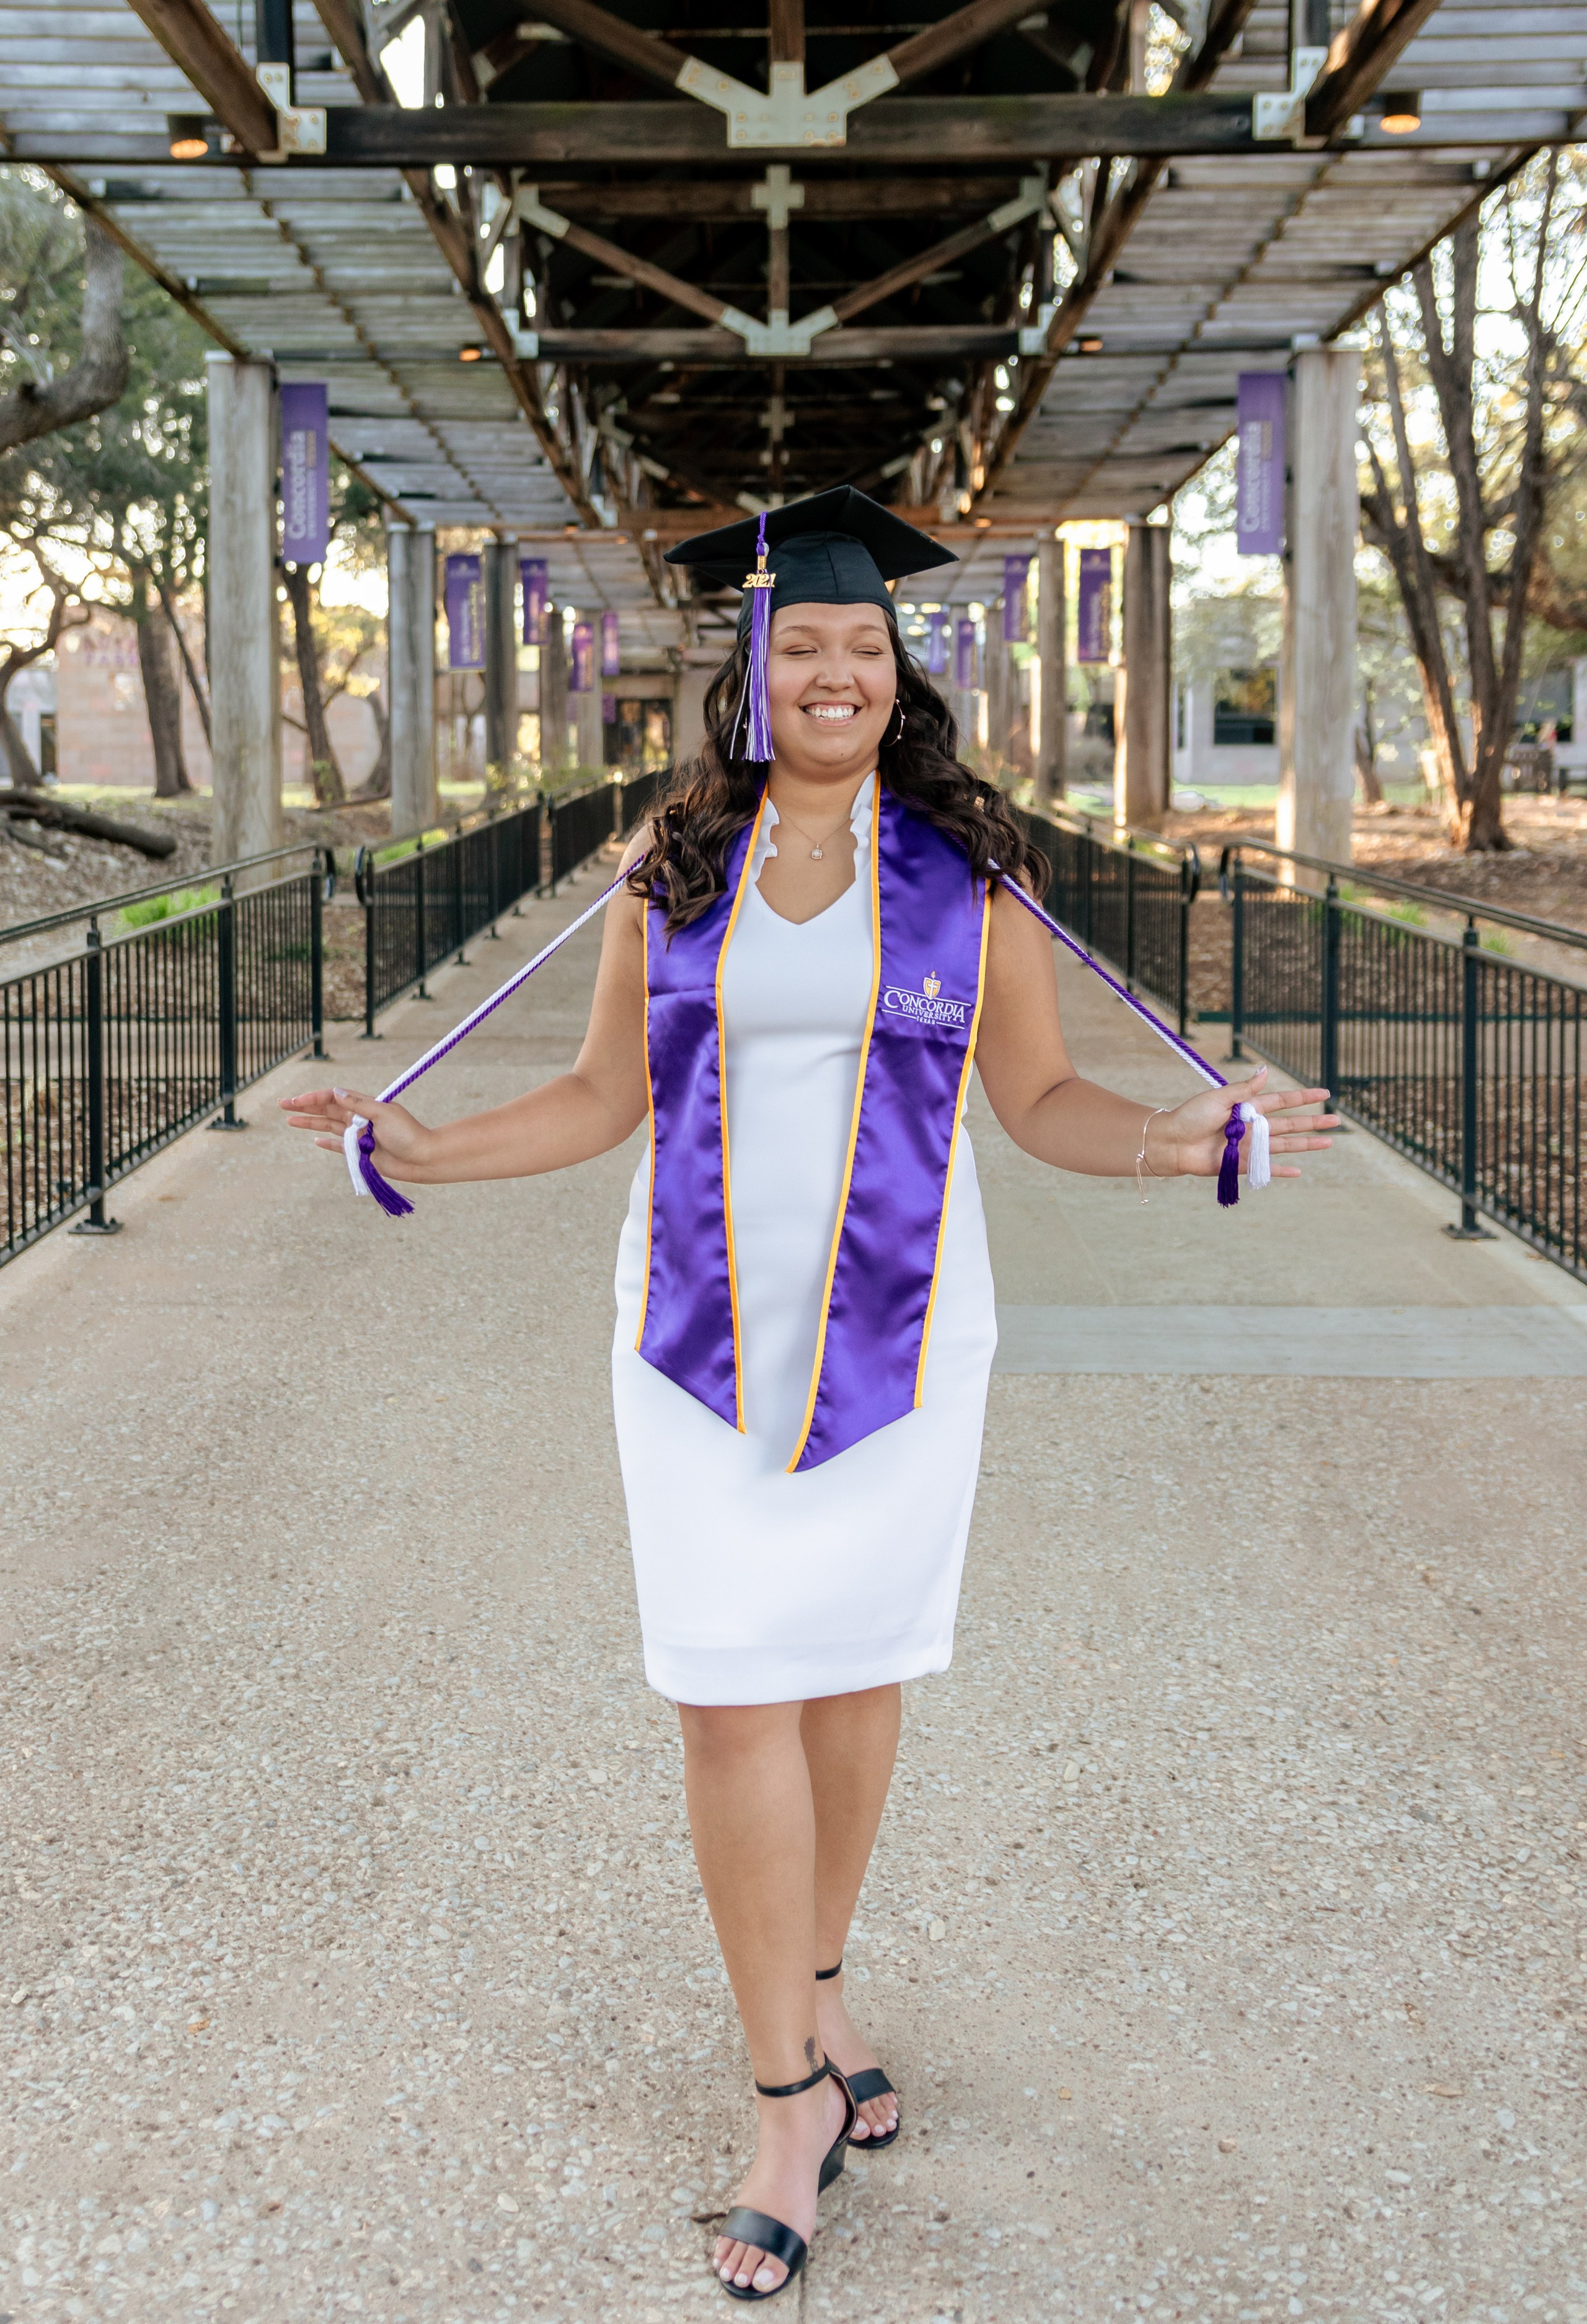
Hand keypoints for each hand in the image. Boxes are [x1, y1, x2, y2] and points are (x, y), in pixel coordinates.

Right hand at [277, 1085, 434, 1182]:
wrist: (423, 1159)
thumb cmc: (408, 1134)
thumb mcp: (383, 1113)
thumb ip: (359, 1105)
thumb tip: (335, 1092)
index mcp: (365, 1106)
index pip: (334, 1098)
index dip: (314, 1098)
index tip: (297, 1100)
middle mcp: (360, 1119)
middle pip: (327, 1110)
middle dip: (305, 1107)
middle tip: (282, 1104)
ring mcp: (359, 1136)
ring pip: (329, 1127)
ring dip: (310, 1123)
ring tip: (289, 1121)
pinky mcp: (361, 1154)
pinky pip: (339, 1147)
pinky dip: (327, 1143)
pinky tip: (315, 1141)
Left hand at [1151, 1064, 1338, 1181]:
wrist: (1173, 1143)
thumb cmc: (1192, 1116)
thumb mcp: (1220, 1097)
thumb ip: (1245, 1089)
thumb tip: (1266, 1070)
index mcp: (1248, 1108)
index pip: (1282, 1102)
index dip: (1303, 1098)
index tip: (1324, 1094)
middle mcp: (1252, 1127)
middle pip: (1290, 1125)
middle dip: (1313, 1122)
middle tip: (1337, 1120)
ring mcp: (1249, 1147)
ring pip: (1284, 1146)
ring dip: (1306, 1145)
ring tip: (1328, 1143)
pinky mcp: (1241, 1165)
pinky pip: (1266, 1168)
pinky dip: (1281, 1170)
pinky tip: (1299, 1171)